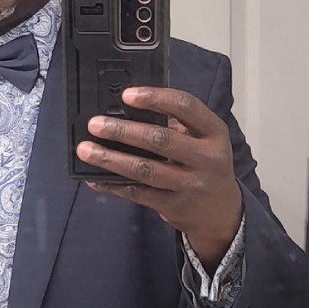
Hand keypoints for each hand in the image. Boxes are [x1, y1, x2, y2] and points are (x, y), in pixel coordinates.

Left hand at [75, 86, 242, 273]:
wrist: (222, 212)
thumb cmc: (206, 165)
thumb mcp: (203, 139)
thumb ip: (174, 124)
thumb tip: (125, 112)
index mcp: (214, 132)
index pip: (186, 107)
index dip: (155, 98)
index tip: (126, 95)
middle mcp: (207, 158)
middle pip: (160, 140)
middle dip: (123, 131)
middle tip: (95, 124)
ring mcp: (190, 185)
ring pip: (145, 170)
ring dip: (111, 159)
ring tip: (86, 150)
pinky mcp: (174, 206)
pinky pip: (138, 194)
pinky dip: (113, 185)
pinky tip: (95, 176)